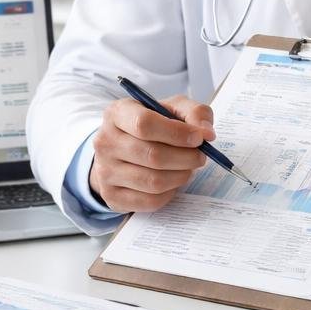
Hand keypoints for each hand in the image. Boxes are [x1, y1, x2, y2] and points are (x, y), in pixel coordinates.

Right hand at [88, 94, 212, 212]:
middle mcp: (105, 142)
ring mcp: (105, 171)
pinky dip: (169, 193)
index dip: (177, 133)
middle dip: (186, 157)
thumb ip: (194, 112)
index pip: (144, 124)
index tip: (199, 138)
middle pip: (152, 155)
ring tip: (188, 168)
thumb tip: (205, 133)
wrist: (122, 152)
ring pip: (153, 181)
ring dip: (180, 176)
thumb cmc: (153, 127)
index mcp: (117, 113)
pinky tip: (172, 181)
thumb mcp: (172, 109)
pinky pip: (150, 200)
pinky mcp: (112, 196)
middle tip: (200, 156)